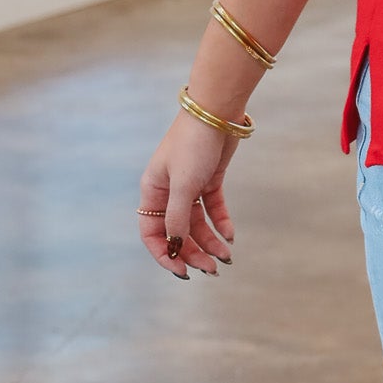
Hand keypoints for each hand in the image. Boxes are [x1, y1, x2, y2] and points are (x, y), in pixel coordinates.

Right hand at [138, 111, 239, 277]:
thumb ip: (178, 217)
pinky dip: (221, 222)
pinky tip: (230, 235)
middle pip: (179, 231)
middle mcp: (168, 191)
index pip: (152, 233)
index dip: (165, 254)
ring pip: (198, 223)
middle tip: (212, 269)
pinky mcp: (209, 178)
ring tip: (226, 257)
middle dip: (194, 252)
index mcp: (152, 191)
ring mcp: (189, 185)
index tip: (182, 271)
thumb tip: (176, 246)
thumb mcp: (183, 184)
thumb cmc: (193, 144)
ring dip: (211, 241)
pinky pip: (213, 208)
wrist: (216, 111)